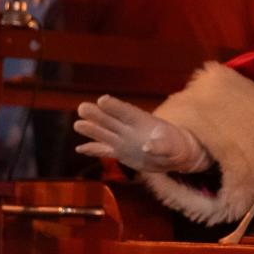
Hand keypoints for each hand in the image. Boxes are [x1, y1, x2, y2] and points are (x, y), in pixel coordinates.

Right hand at [73, 95, 210, 172]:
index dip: (115, 106)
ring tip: (77, 124)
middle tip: (82, 107)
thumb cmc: (176, 145)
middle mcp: (129, 128)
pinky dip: (93, 149)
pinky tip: (79, 148)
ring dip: (91, 129)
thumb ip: (160, 146)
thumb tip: (148, 147)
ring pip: (104, 133)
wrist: (174, 154)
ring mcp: (123, 139)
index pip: (127, 111)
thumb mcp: (172, 147)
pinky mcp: (120, 152)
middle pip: (111, 120)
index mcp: (143, 121)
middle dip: (97, 114)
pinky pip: (104, 150)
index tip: (103, 100)